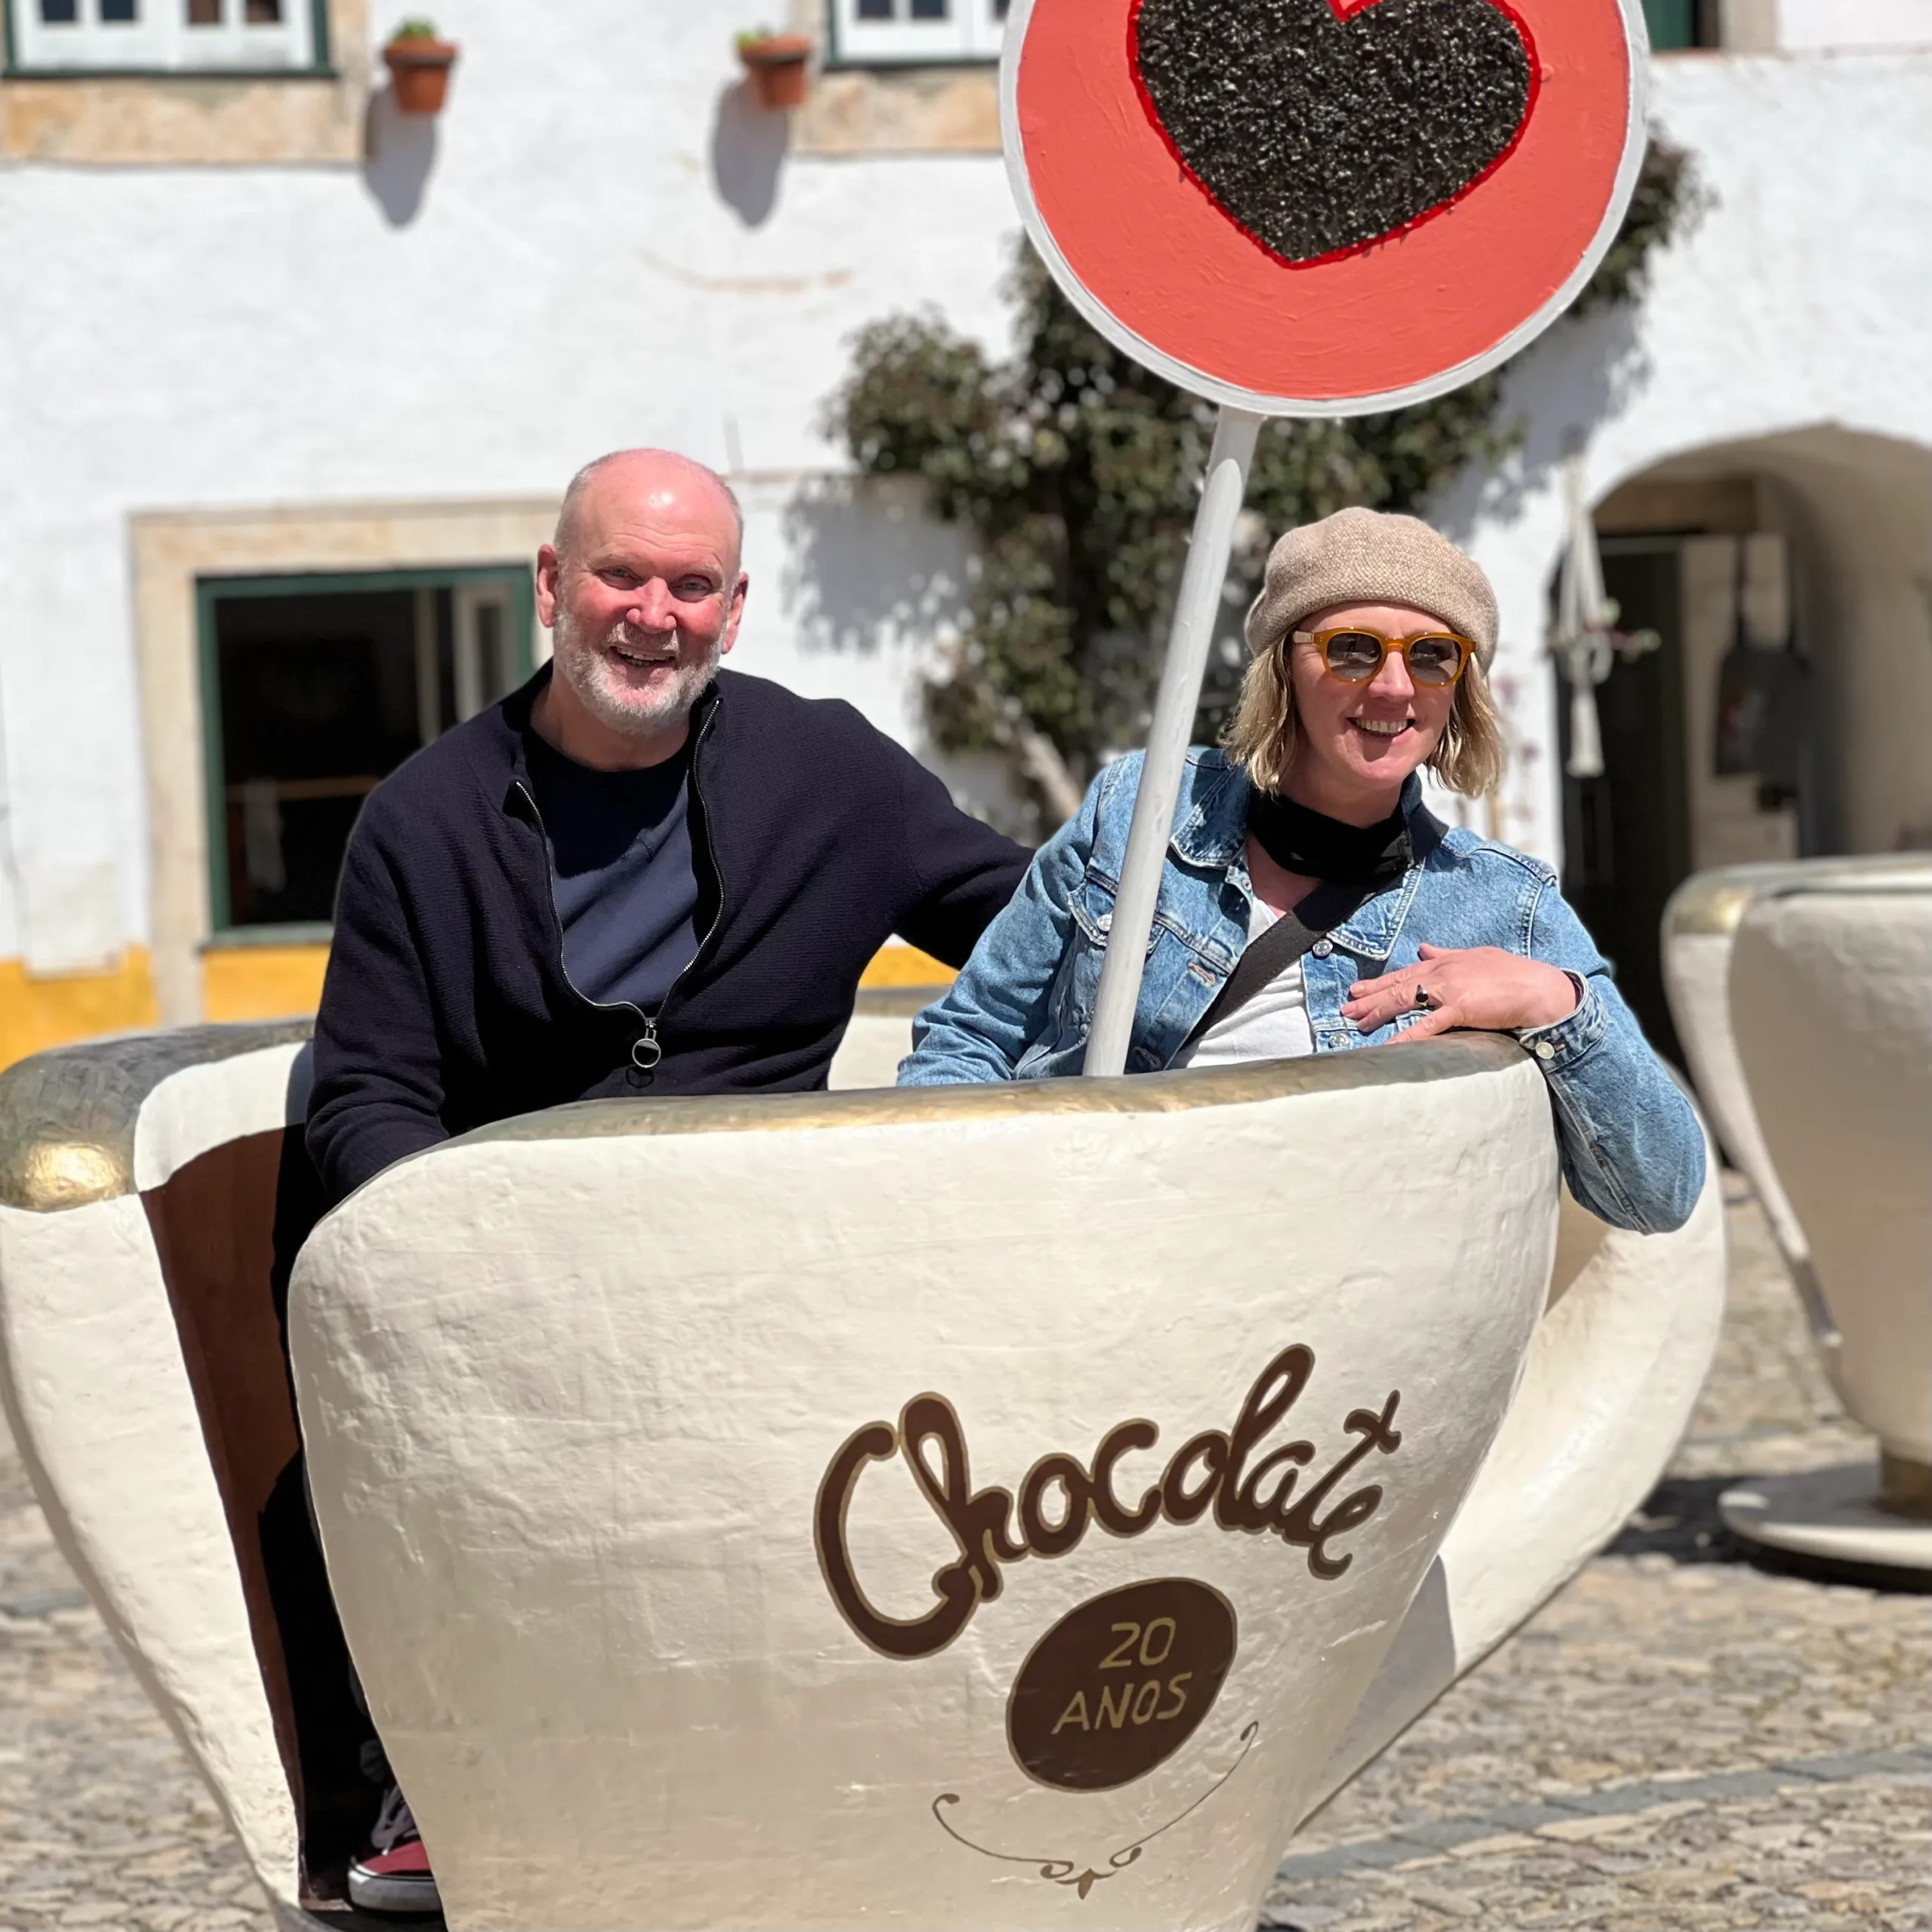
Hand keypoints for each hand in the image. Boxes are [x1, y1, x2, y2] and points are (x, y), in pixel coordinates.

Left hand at [1343, 944, 1580, 1044]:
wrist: (1539, 989)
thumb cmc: (1513, 975)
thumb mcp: (1476, 957)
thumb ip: (1447, 954)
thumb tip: (1424, 949)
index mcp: (1445, 962)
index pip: (1405, 973)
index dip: (1379, 982)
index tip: (1357, 990)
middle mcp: (1442, 972)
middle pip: (1397, 985)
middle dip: (1369, 997)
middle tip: (1346, 1008)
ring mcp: (1449, 989)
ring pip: (1404, 1000)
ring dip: (1378, 1012)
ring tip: (1357, 1022)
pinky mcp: (1460, 1008)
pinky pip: (1427, 1025)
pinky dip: (1406, 1036)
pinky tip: (1389, 1046)